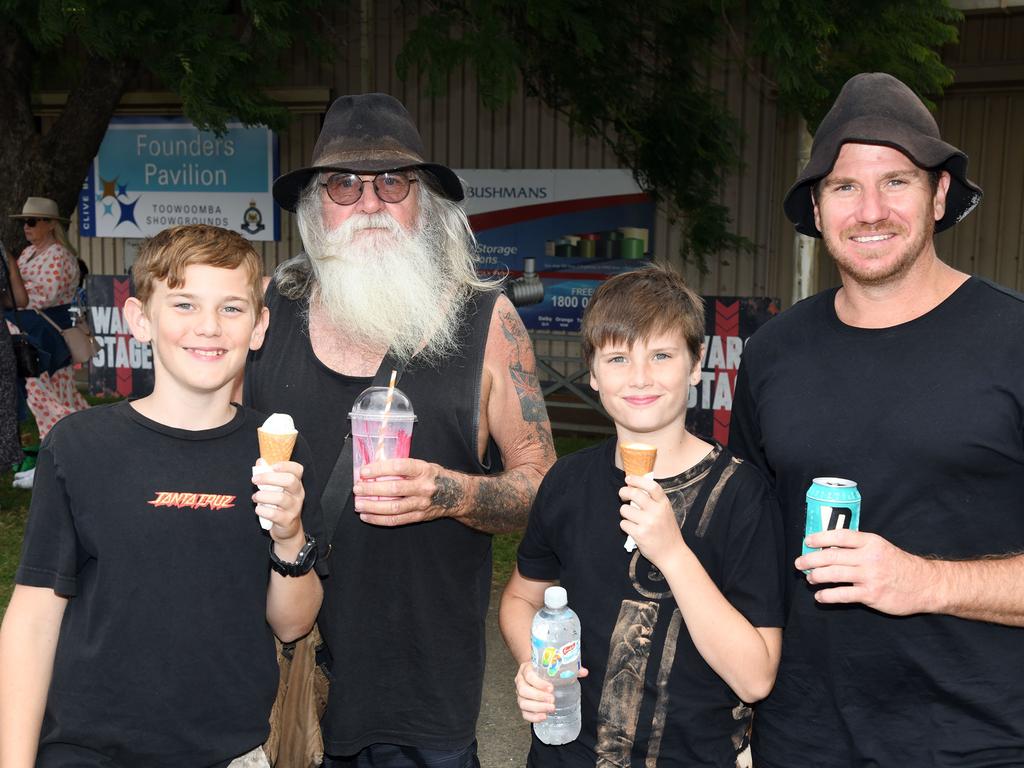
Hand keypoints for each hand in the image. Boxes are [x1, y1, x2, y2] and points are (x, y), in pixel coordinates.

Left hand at [251, 459, 305, 542]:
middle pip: (290, 481)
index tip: (271, 466)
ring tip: (255, 497)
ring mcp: (294, 508)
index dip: (285, 465)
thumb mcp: (277, 489)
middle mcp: (298, 494)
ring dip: (263, 496)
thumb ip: (269, 475)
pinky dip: (263, 510)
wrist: (288, 529)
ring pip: (281, 498)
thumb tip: (260, 461)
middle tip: (255, 480)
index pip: (297, 470)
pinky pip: (274, 514)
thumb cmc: (280, 505)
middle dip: (269, 478)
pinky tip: (258, 509)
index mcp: (296, 484)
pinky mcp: (287, 520)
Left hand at [353, 458, 452, 526]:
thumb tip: (376, 467)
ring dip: (372, 506)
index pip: (399, 467)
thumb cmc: (435, 477)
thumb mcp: (423, 465)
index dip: (380, 469)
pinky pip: (396, 520)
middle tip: (358, 488)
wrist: (456, 494)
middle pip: (394, 489)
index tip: (364, 471)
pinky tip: (367, 516)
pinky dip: (379, 519)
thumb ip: (403, 467)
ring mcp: (421, 504)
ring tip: (358, 504)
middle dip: (372, 489)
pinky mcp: (418, 516)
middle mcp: (423, 487)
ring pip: (393, 508)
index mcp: (424, 470)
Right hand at [513, 661, 588, 722]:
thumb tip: (584, 672)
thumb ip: (569, 668)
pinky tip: (544, 717)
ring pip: (523, 702)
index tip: (551, 688)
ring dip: (537, 708)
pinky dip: (533, 717)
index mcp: (526, 668)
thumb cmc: (545, 669)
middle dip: (539, 697)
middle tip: (552, 700)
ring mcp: (519, 694)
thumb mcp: (554, 665)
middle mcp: (520, 680)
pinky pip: (524, 713)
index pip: (529, 675)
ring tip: (551, 709)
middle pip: (524, 690)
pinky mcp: (522, 704)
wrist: (534, 670)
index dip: (539, 683)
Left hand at [618, 475, 685, 567]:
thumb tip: (634, 487)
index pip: (651, 486)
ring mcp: (648, 523)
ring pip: (625, 510)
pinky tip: (632, 529)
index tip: (628, 479)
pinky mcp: (640, 534)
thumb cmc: (667, 532)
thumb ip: (654, 501)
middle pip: (634, 494)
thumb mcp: (666, 512)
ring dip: (624, 513)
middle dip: (624, 492)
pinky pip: (623, 524)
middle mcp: (657, 512)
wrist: (672, 554)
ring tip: (631, 518)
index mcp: (664, 504)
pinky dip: (625, 526)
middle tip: (622, 494)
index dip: (637, 480)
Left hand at [796, 529, 934, 615]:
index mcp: (871, 542)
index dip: (820, 537)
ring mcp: (870, 576)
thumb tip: (828, 547)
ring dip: (816, 576)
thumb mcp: (880, 547)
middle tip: (799, 563)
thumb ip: (858, 546)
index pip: (840, 536)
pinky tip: (820, 596)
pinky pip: (843, 595)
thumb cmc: (897, 565)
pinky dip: (827, 596)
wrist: (925, 584)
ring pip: (834, 575)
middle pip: (832, 556)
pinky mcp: (871, 594)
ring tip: (810, 579)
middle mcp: (869, 557)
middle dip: (811, 559)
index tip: (807, 541)